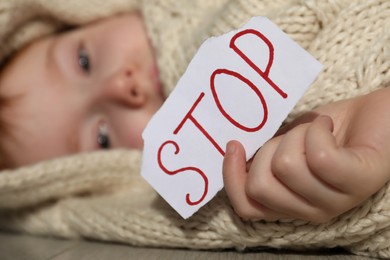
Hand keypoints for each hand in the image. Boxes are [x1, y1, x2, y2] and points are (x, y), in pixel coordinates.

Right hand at [223, 88, 389, 222]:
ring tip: (316, 130)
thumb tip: (232, 150)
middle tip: (292, 137)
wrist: (373, 115)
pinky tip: (327, 126)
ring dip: (297, 135)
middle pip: (260, 186)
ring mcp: (336, 201)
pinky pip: (318, 156)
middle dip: (268, 149)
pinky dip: (317, 130)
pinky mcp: (359, 181)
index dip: (231, 176)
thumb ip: (261, 155)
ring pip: (286, 166)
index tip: (234, 144)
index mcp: (290, 204)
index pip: (247, 207)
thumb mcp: (284, 144)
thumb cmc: (326, 130)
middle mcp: (311, 210)